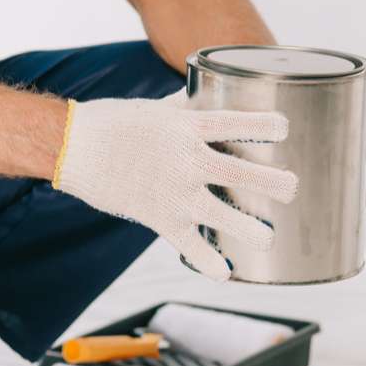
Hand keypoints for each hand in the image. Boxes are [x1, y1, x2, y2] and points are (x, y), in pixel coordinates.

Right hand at [53, 94, 298, 281]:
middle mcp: (187, 161)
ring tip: (268, 238)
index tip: (285, 129)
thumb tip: (202, 94)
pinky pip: (190, 246)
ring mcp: (175, 192)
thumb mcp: (154, 108)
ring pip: (222, 215)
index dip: (262, 126)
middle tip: (292, 187)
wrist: (74, 148)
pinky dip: (209, 262)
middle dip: (272, 182)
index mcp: (187, 128)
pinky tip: (226, 272)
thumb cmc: (113, 123)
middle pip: (240, 172)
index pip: (233, 124)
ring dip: (250, 228)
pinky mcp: (159, 218)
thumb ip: (184, 107)